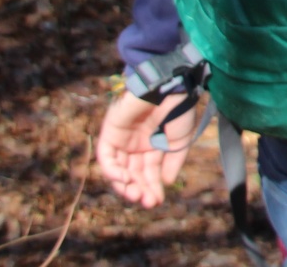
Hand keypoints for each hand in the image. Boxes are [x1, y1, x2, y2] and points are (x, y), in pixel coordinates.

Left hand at [97, 87, 195, 206]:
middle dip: (139, 189)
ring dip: (124, 185)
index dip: (152, 188)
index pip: (149, 173)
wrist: (168, 86)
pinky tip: (124, 178)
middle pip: (133, 175)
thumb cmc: (178, 109)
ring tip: (135, 194)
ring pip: (118, 170)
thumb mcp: (180, 141)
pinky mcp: (110, 132)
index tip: (157, 201)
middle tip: (147, 201)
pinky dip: (112, 170)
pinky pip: (106, 157)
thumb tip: (166, 182)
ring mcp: (122, 139)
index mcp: (153, 146)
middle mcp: (136, 145)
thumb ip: (172, 162)